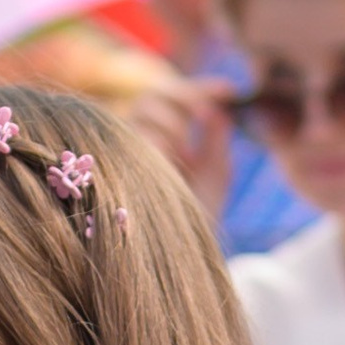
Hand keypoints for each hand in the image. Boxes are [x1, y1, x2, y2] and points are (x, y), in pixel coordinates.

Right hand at [120, 66, 235, 225]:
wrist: (179, 255)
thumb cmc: (195, 216)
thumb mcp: (215, 173)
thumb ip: (216, 139)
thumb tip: (220, 108)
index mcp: (160, 139)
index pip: (174, 98)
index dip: (201, 89)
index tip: (230, 90)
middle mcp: (136, 141)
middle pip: (152, 97)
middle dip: (183, 99)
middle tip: (205, 117)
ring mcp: (122, 151)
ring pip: (144, 112)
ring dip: (173, 123)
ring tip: (185, 155)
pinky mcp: (114, 162)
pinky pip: (137, 135)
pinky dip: (161, 142)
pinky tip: (172, 163)